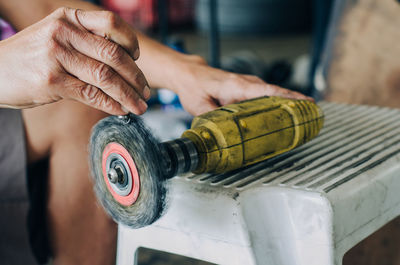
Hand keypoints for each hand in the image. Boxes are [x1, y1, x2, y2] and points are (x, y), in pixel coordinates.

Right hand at [0, 7, 149, 114]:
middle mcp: (63, 32)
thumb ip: (85, 43)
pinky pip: (92, 94)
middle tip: (146, 92)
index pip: (111, 23)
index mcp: (68, 19)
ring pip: (106, 76)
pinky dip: (111, 104)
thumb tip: (125, 64)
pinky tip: (120, 110)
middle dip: (136, 76)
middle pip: (114, 54)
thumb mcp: (56, 38)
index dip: (130, 42)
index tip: (137, 58)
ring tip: (139, 106)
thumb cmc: (31, 58)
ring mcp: (56, 56)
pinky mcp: (52, 80)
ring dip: (129, 95)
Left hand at [170, 56, 312, 115]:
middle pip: (276, 92)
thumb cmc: (195, 86)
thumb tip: (223, 136)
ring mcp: (247, 85)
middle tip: (311, 115)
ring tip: (304, 116)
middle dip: (295, 102)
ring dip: (289, 102)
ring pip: (273, 93)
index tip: (306, 102)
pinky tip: (284, 114)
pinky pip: (266, 95)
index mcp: (237, 86)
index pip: (267, 90)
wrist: (190, 74)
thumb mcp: (199, 106)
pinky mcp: (246, 89)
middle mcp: (246, 83)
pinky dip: (277, 102)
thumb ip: (212, 120)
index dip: (288, 97)